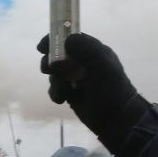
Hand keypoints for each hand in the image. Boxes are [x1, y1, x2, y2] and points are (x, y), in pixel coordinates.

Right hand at [37, 33, 148, 156]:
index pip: (69, 39)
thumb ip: (85, 48)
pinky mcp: (70, 94)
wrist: (115, 118)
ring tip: (63, 91)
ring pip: (54, 74)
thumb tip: (67, 40)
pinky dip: (56, 93)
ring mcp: (75, 79)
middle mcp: (82, 63)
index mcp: (92, 52)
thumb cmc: (111, 88)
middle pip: (57, 56)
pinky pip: (55, 89)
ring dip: (55, 82)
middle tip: (49, 70)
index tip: (41, 47)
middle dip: (50, 63)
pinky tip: (62, 99)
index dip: (54, 40)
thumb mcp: (102, 63)